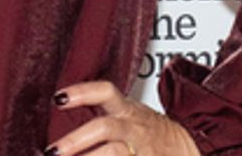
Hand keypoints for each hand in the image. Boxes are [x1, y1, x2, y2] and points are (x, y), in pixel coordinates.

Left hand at [43, 80, 201, 155]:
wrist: (188, 148)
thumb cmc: (150, 132)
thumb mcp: (130, 115)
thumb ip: (104, 114)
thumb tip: (62, 111)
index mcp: (128, 111)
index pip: (106, 92)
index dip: (82, 92)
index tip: (58, 98)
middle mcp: (134, 129)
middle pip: (105, 128)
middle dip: (76, 140)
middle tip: (53, 152)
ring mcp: (141, 150)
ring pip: (114, 154)